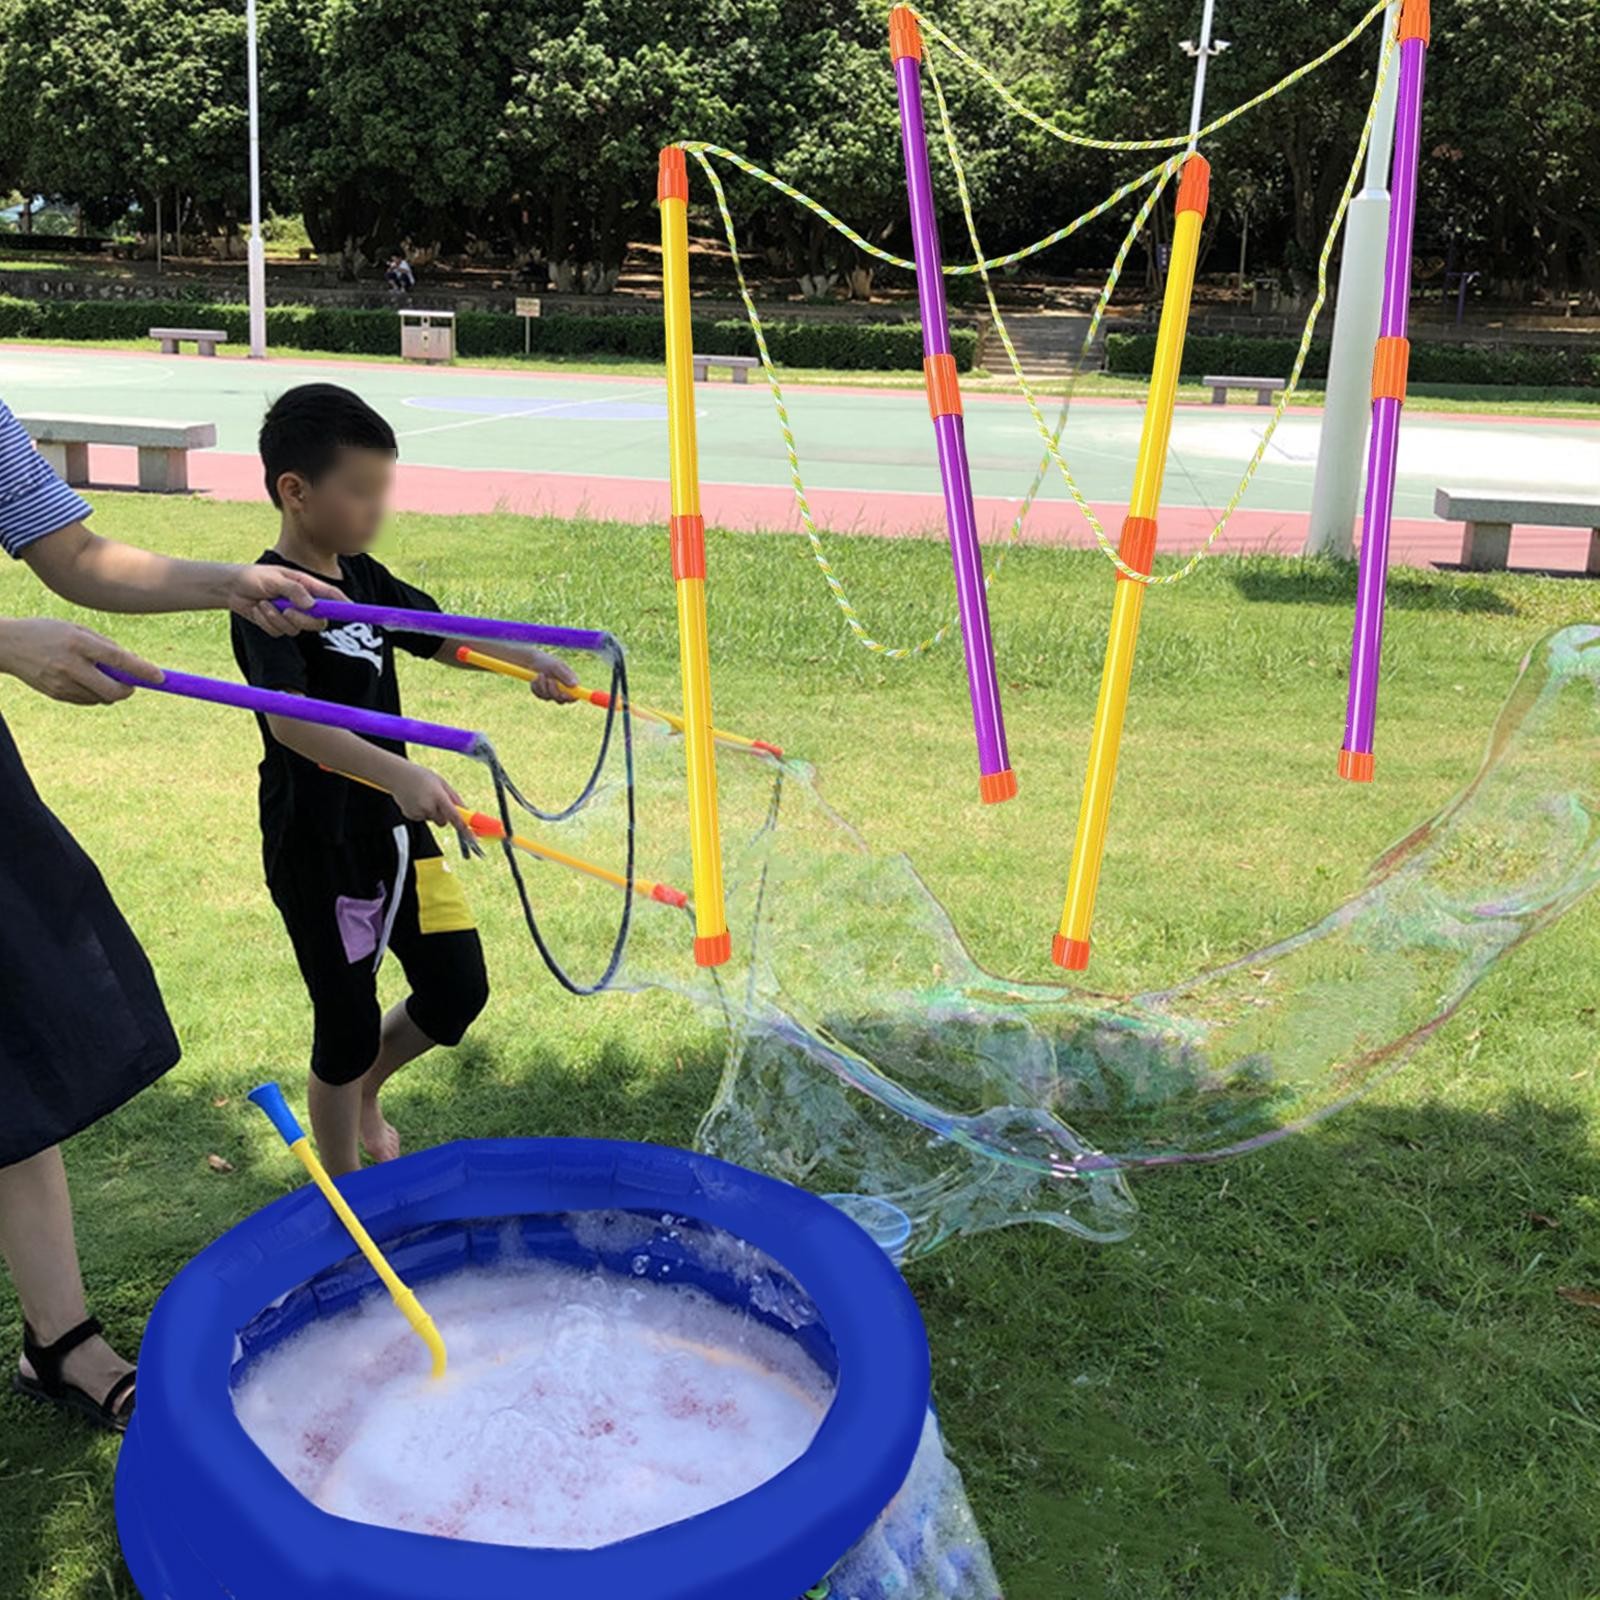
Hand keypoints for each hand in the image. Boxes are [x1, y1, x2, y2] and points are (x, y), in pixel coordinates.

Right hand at [0, 618, 161, 705]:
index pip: (118, 660)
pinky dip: (93, 693)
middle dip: (128, 691)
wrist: (7, 645)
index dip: (142, 670)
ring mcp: (61, 683)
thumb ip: (105, 646)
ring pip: (101, 698)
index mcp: (79, 643)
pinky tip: (81, 679)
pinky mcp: (56, 694)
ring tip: (96, 674)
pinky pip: (86, 700)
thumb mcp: (77, 629)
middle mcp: (71, 665)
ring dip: (109, 691)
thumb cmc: (48, 632)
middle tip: (131, 685)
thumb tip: (133, 664)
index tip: (160, 677)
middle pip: (112, 690)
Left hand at [227, 566, 342, 636]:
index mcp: (307, 587)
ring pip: (296, 629)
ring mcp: (291, 615)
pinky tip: (259, 610)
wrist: (231, 588)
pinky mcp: (279, 625)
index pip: (332, 597)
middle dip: (302, 619)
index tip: (351, 610)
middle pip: (317, 621)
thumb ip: (294, 591)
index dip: (344, 604)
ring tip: (263, 604)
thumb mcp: (275, 579)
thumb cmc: (254, 577)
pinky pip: (279, 632)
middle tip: (286, 611)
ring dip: (276, 618)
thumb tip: (311, 605)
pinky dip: (267, 622)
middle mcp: (303, 603)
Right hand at [389, 763, 470, 843]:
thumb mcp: (442, 783)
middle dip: (444, 815)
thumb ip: (454, 798)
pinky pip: (423, 818)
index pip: (454, 816)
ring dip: (432, 812)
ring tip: (424, 797)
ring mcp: (418, 812)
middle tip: (437, 801)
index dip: (463, 827)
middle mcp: (428, 806)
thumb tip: (465, 811)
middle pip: (443, 821)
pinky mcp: (410, 816)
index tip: (470, 836)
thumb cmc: (422, 777)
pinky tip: (416, 800)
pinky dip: (422, 812)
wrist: (398, 775)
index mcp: (438, 796)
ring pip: (433, 819)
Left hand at [525, 650, 578, 704]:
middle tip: (550, 680)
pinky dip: (536, 687)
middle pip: (561, 700)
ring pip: (549, 698)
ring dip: (542, 686)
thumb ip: (564, 675)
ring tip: (540, 674)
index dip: (571, 698)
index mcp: (570, 681)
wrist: (533, 661)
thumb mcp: (556, 666)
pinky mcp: (543, 694)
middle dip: (553, 691)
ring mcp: (553, 693)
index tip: (563, 694)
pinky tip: (535, 679)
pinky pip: (540, 696)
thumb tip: (575, 685)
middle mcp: (563, 689)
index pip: (575, 695)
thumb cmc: (547, 661)